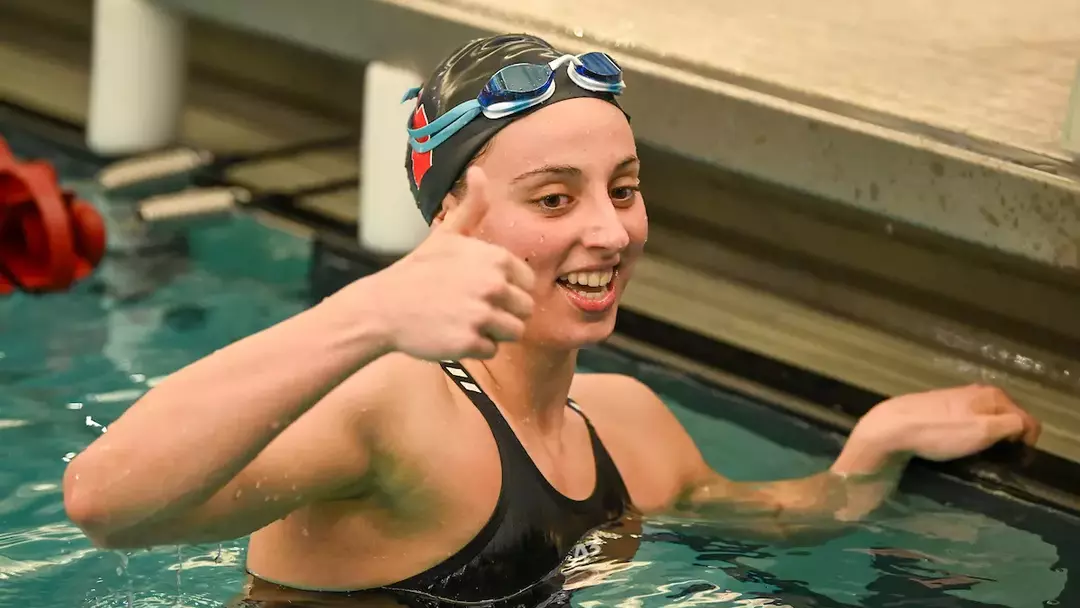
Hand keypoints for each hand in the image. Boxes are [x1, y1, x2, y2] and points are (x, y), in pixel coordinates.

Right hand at [366, 167, 534, 360]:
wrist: (383, 307)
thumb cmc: (418, 271)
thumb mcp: (447, 235)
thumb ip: (471, 208)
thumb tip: (478, 171)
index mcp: (495, 259)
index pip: (527, 283)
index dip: (506, 289)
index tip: (479, 289)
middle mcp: (493, 285)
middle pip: (524, 310)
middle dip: (502, 312)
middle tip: (468, 308)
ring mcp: (481, 315)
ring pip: (513, 332)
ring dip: (491, 331)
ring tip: (462, 320)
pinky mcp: (470, 342)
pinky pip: (492, 350)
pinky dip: (474, 348)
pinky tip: (451, 333)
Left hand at [851, 384, 1040, 462]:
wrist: (891, 428)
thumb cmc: (939, 432)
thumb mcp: (984, 430)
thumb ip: (1012, 425)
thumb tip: (1026, 427)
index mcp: (992, 395)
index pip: (1027, 419)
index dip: (1026, 442)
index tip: (1014, 461)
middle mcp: (976, 392)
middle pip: (1005, 418)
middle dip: (1006, 439)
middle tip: (995, 459)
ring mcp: (955, 399)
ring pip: (984, 420)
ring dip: (986, 438)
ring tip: (975, 455)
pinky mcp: (938, 409)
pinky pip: (964, 423)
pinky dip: (967, 436)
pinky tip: (954, 446)